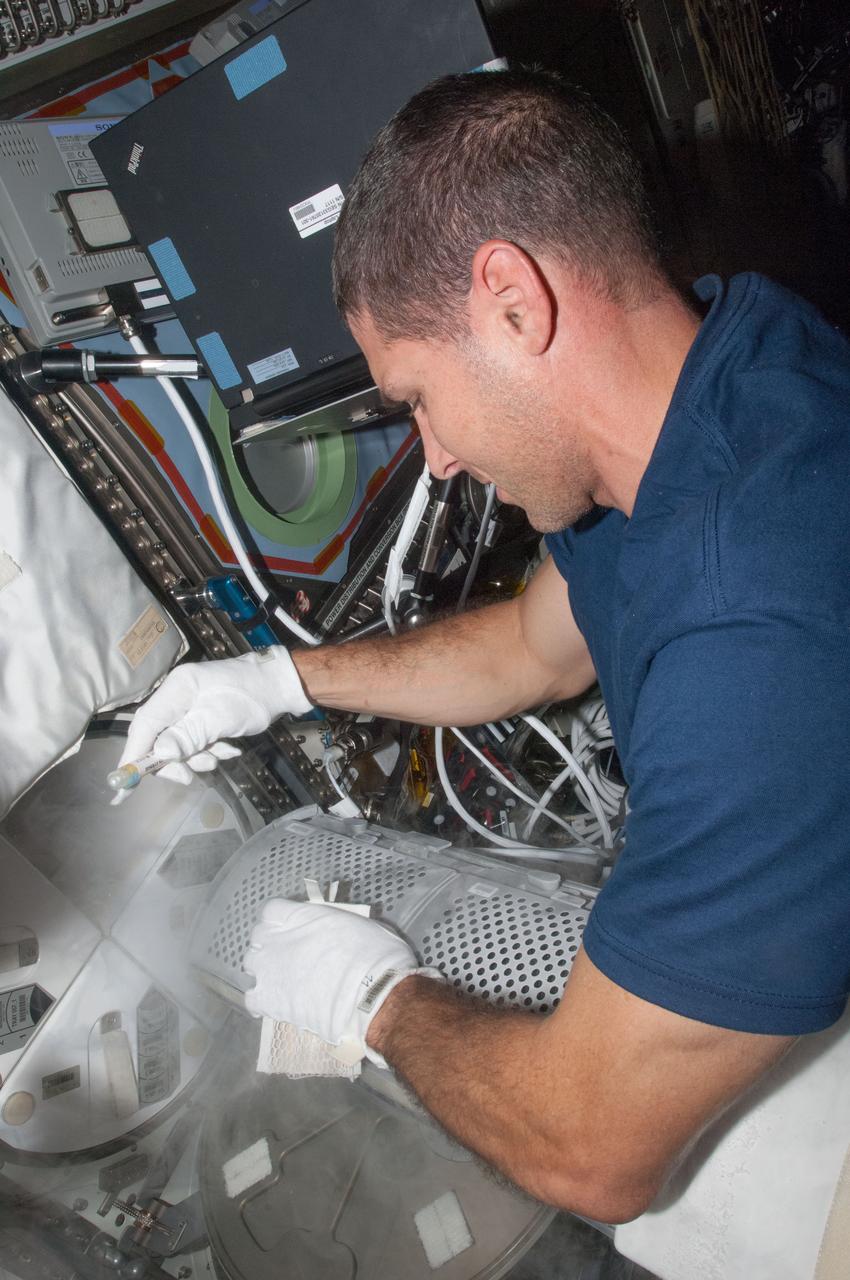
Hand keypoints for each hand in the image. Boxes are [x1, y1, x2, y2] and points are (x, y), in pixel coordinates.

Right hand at [119, 649, 312, 783]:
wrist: (280, 686)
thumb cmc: (251, 697)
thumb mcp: (220, 718)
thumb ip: (188, 737)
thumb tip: (160, 755)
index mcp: (176, 690)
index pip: (144, 726)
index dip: (133, 756)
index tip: (124, 783)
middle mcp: (177, 697)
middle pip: (158, 738)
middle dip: (175, 760)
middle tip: (191, 776)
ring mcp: (189, 707)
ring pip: (178, 744)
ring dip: (197, 757)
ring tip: (221, 753)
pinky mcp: (202, 717)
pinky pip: (194, 742)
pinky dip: (209, 750)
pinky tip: (229, 747)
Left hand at [242, 898, 443, 1064]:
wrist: (372, 997)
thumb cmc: (376, 956)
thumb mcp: (359, 925)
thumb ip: (335, 925)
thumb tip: (334, 932)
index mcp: (301, 915)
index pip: (272, 910)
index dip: (280, 919)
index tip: (292, 928)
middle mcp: (278, 938)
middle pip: (258, 935)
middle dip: (270, 943)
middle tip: (290, 956)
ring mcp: (269, 969)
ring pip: (251, 964)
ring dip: (263, 969)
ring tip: (282, 981)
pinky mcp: (269, 1000)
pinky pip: (251, 999)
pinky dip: (260, 1002)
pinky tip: (275, 1005)